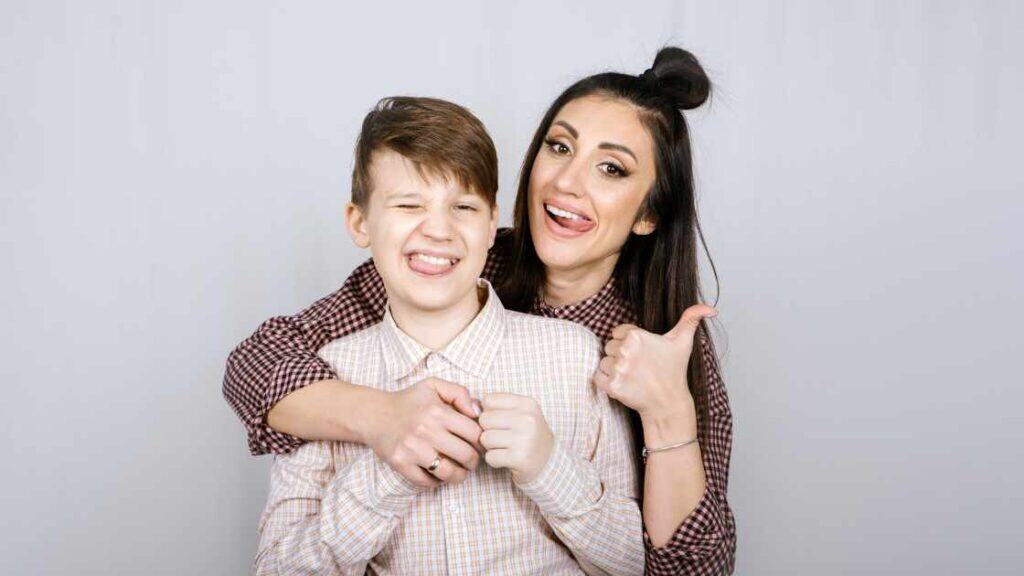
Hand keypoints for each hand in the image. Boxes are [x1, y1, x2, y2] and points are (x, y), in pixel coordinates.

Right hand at [368, 377, 482, 487]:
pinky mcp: (401, 463)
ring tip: (459, 472)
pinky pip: (426, 482)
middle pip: (466, 455)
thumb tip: (477, 413)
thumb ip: (459, 393)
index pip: (474, 434)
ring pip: (448, 473)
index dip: (481, 442)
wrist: (374, 414)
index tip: (478, 445)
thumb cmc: (409, 401)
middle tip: (471, 461)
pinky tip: (438, 474)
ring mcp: (412, 449)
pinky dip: (436, 482)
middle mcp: (426, 431)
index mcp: (438, 412)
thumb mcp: (434, 386)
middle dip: (473, 461)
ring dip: (459, 476)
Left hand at [478, 393, 554, 483]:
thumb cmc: (527, 435)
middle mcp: (528, 419)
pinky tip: (506, 459)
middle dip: (487, 430)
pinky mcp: (520, 458)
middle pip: (484, 419)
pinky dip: (494, 460)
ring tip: (504, 448)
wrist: (548, 462)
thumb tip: (471, 406)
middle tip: (501, 437)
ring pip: (485, 439)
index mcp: (527, 403)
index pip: (489, 400)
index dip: (489, 412)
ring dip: (490, 447)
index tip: (500, 421)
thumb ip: (494, 407)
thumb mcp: (518, 414)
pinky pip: (490, 457)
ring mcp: (525, 439)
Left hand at [594, 304, 716, 428]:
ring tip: (633, 376)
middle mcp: (625, 350)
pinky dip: (606, 381)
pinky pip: (597, 376)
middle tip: (639, 367)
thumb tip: (711, 309)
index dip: (628, 343)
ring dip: (613, 369)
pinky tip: (624, 384)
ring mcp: (618, 369)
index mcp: (636, 336)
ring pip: (604, 361)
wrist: (667, 403)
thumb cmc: (673, 370)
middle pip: (609, 346)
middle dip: (620, 356)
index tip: (642, 354)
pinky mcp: (612, 385)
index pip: (617, 332)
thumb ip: (691, 319)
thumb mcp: (682, 342)